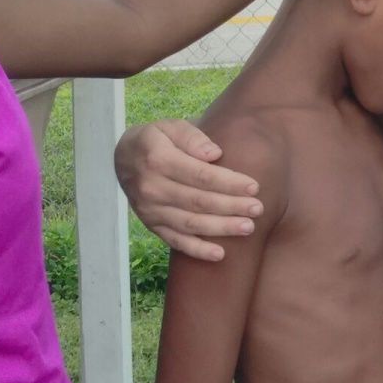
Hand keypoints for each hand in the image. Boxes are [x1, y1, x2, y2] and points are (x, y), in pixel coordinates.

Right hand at [114, 119, 261, 260]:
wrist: (124, 158)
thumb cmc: (158, 140)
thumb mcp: (171, 127)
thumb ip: (193, 137)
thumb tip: (214, 154)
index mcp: (158, 160)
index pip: (200, 175)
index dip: (229, 183)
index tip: (254, 187)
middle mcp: (152, 188)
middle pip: (198, 201)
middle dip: (231, 206)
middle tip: (257, 208)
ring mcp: (150, 210)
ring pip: (190, 223)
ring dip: (221, 228)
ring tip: (248, 227)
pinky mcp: (151, 225)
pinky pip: (175, 241)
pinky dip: (197, 250)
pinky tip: (219, 255)